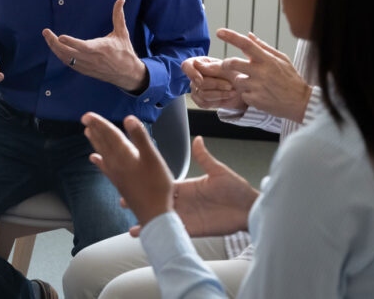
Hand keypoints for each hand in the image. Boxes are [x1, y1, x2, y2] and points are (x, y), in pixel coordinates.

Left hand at [43, 0, 147, 92]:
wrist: (127, 73)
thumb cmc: (124, 51)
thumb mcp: (122, 33)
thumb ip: (118, 16)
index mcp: (101, 48)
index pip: (83, 46)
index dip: (71, 42)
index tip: (60, 36)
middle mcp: (92, 59)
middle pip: (69, 53)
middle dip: (54, 43)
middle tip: (45, 32)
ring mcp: (87, 66)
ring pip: (66, 59)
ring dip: (55, 49)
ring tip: (47, 37)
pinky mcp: (84, 71)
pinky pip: (69, 63)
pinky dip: (61, 55)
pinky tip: (55, 47)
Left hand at [82, 112, 172, 226]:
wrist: (154, 214)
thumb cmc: (157, 185)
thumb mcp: (152, 158)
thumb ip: (140, 138)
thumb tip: (128, 118)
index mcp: (124, 155)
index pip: (109, 135)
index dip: (99, 123)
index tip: (87, 115)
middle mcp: (116, 164)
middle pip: (104, 143)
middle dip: (95, 130)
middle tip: (84, 119)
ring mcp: (116, 174)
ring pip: (103, 153)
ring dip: (95, 142)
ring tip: (87, 132)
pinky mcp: (119, 183)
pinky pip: (105, 167)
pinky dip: (98, 161)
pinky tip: (93, 159)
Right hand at [127, 136, 257, 237]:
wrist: (249, 209)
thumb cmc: (237, 189)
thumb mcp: (219, 171)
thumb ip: (204, 157)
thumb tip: (198, 139)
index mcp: (186, 186)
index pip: (162, 183)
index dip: (148, 181)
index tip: (133, 178)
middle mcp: (183, 201)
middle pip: (157, 200)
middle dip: (142, 201)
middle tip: (123, 200)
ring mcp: (186, 216)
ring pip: (162, 217)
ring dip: (148, 219)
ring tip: (132, 223)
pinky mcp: (191, 229)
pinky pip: (172, 231)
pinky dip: (161, 233)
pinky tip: (148, 234)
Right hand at [182, 56, 246, 110]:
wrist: (243, 89)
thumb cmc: (236, 75)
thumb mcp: (227, 68)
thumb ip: (212, 67)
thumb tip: (196, 64)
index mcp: (200, 63)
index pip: (186, 66)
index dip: (191, 72)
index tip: (200, 79)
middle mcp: (195, 76)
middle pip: (198, 83)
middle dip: (216, 85)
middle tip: (229, 84)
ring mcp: (196, 89)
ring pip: (202, 94)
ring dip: (220, 93)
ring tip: (231, 90)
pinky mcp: (200, 101)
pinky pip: (204, 103)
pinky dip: (218, 100)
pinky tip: (227, 95)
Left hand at [218, 29, 310, 122]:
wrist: (300, 102)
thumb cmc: (291, 78)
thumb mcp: (282, 59)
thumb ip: (264, 47)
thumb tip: (248, 35)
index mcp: (267, 59)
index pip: (246, 44)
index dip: (231, 37)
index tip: (219, 32)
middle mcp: (261, 72)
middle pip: (232, 63)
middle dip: (225, 63)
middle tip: (227, 65)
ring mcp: (257, 87)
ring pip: (237, 80)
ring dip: (241, 81)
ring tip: (255, 84)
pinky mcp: (255, 100)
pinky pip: (243, 94)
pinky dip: (247, 94)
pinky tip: (260, 94)